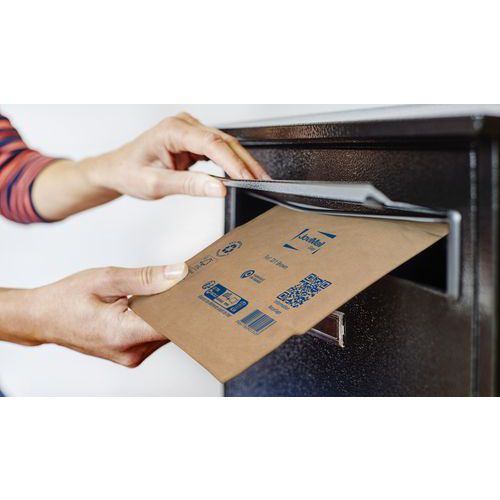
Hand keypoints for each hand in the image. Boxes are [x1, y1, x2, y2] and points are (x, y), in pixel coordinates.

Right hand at [0, 263, 187, 366]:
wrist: (42, 318)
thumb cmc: (67, 298)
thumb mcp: (107, 279)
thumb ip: (146, 278)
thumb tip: (179, 274)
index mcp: (123, 334)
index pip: (172, 325)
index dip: (188, 306)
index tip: (200, 288)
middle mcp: (130, 352)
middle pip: (171, 328)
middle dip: (178, 304)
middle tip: (187, 280)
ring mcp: (130, 356)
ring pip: (164, 331)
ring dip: (166, 311)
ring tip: (164, 288)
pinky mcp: (130, 354)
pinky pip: (153, 334)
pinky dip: (156, 318)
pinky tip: (151, 301)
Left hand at [87, 112, 270, 199]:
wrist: (117, 169)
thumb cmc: (130, 173)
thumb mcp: (157, 184)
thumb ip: (189, 185)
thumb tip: (219, 188)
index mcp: (172, 130)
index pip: (211, 144)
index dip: (233, 162)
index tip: (247, 178)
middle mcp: (183, 125)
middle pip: (223, 141)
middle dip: (245, 163)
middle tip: (262, 181)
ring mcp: (189, 131)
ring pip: (224, 144)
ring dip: (241, 162)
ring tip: (256, 179)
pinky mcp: (192, 140)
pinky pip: (217, 149)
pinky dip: (230, 162)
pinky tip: (240, 174)